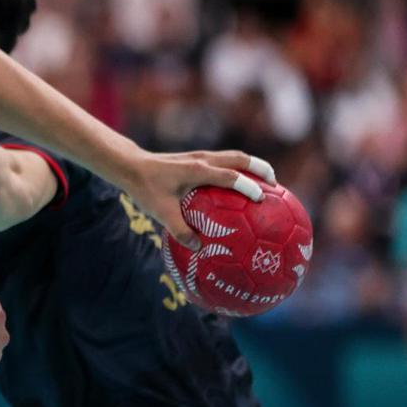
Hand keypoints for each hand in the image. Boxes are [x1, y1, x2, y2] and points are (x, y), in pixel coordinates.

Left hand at [123, 150, 275, 249]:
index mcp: (198, 171)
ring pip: (233, 156)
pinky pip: (223, 161)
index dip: (249, 186)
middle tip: (276, 185)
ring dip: (251, 166)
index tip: (262, 199)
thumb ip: (181, 231)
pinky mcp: (195, 159)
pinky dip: (237, 169)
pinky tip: (238, 186)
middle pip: (240, 158)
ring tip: (266, 182)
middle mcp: (203, 160)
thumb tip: (200, 249)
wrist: (130, 166)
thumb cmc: (145, 189)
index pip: (231, 176)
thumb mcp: (162, 213)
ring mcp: (200, 157)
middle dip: (261, 169)